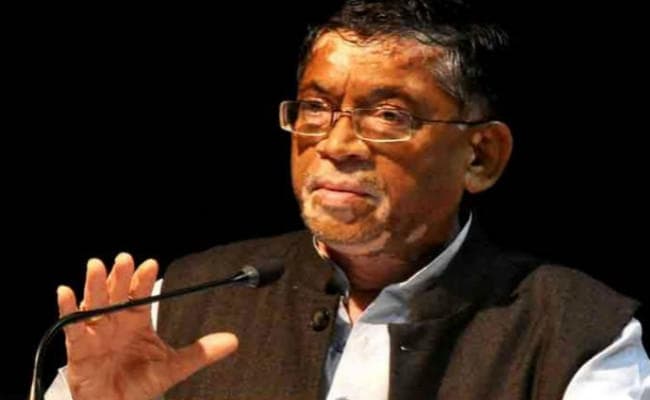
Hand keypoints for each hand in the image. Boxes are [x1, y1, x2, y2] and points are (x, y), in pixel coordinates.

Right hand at [56, 253, 237, 399]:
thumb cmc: (141, 382)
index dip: (144, 279)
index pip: (141, 294)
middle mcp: (115, 320)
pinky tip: (67, 292)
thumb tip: (233, 340)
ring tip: (97, 266)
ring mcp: (96, 331)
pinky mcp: (79, 347)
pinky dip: (67, 309)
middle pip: (116, 292)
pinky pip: (71, 326)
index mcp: (137, 320)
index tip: (151, 265)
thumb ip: (200, 352)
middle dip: (120, 276)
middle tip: (125, 259)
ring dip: (94, 284)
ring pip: (94, 303)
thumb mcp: (173, 366)